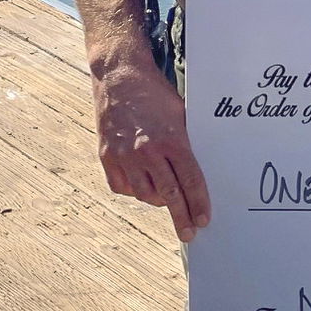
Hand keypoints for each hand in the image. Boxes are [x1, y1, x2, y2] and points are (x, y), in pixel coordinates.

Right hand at [93, 63, 208, 242]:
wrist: (119, 77)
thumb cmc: (156, 94)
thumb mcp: (181, 114)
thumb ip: (188, 142)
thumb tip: (198, 167)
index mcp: (172, 140)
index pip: (190, 180)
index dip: (198, 202)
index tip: (204, 220)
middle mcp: (147, 151)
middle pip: (168, 194)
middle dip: (181, 216)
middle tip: (189, 233)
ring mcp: (124, 155)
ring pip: (144, 193)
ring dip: (158, 201)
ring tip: (167, 202)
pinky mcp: (107, 156)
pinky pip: (121, 186)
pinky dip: (133, 190)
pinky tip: (142, 187)